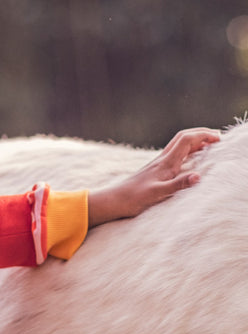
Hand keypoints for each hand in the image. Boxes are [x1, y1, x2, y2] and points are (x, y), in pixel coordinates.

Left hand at [88, 127, 220, 226]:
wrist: (115, 200)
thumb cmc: (134, 198)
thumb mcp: (157, 193)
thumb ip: (178, 184)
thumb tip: (198, 176)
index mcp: (165, 162)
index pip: (186, 140)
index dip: (203, 135)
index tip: (219, 138)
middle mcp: (162, 160)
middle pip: (183, 138)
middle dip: (201, 133)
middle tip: (218, 138)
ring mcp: (158, 164)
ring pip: (179, 145)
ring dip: (195, 141)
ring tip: (210, 145)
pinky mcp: (156, 170)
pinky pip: (176, 154)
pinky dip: (188, 151)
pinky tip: (192, 158)